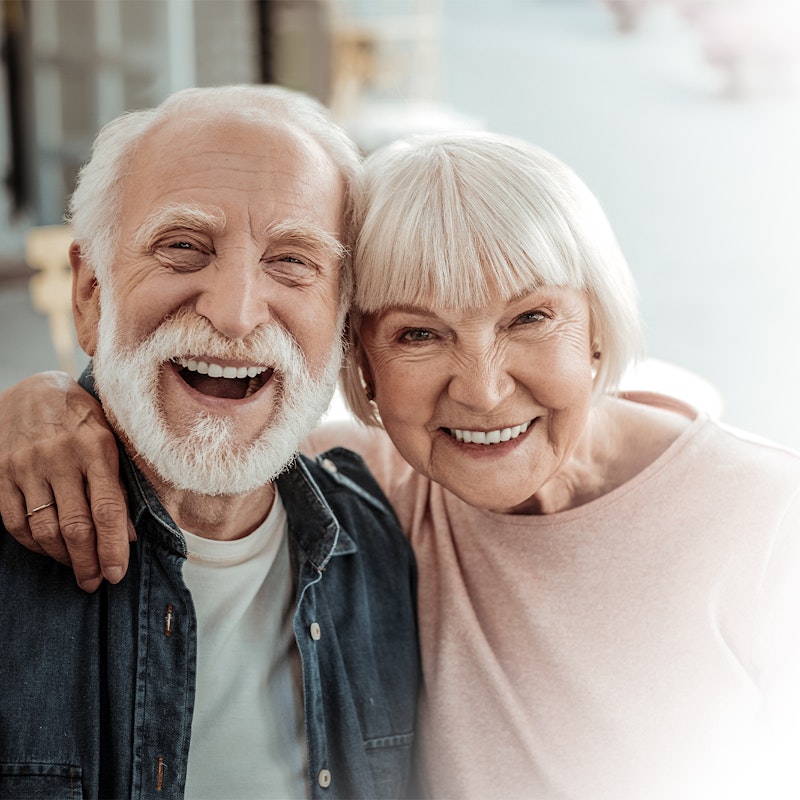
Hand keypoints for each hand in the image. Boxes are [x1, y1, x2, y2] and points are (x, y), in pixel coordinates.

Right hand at [0, 371, 132, 590]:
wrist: (34, 389)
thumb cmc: (82, 419)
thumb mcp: (110, 440)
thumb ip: (118, 484)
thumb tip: (127, 534)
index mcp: (97, 448)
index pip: (108, 509)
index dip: (113, 547)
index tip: (117, 573)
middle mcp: (60, 458)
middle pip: (75, 526)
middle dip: (87, 562)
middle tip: (96, 582)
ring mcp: (27, 466)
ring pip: (44, 529)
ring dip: (62, 557)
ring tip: (77, 569)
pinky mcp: (2, 473)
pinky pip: (15, 522)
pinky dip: (33, 544)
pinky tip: (48, 550)